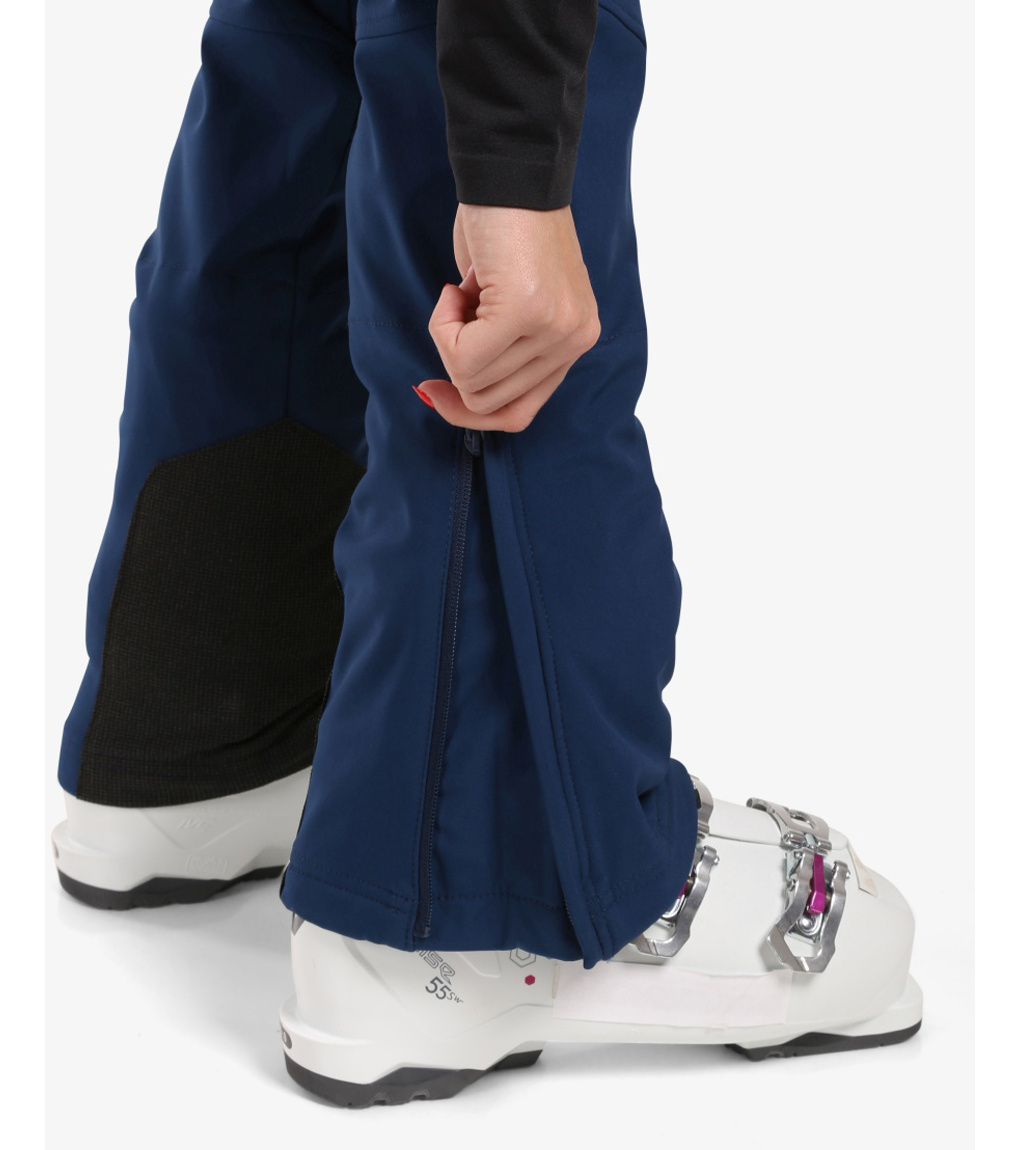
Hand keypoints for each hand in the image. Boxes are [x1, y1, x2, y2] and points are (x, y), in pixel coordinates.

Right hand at [415, 204, 600, 432]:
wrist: (509, 167)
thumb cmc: (503, 226)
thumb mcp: (508, 303)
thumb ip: (500, 349)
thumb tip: (457, 394)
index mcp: (575, 341)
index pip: (520, 413)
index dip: (470, 410)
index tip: (435, 388)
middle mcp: (574, 340)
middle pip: (491, 404)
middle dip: (454, 366)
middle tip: (453, 314)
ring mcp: (554, 329)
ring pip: (472, 382)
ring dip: (447, 338)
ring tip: (462, 290)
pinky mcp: (527, 313)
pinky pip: (461, 355)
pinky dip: (441, 324)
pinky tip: (456, 285)